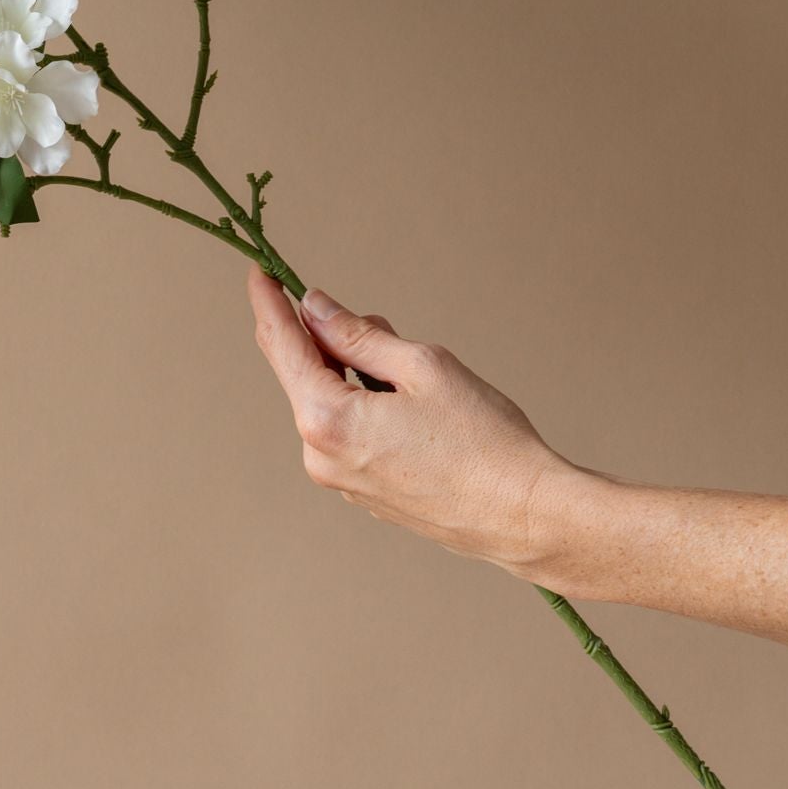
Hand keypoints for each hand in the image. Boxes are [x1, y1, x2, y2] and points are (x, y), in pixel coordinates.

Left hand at [247, 268, 578, 577]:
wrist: (527, 516)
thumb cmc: (484, 441)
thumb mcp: (421, 366)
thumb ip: (356, 333)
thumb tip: (313, 308)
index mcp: (326, 420)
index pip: (282, 345)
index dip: (270, 302)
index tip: (260, 271)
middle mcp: (320, 456)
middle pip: (302, 374)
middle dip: (323, 337)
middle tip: (362, 316)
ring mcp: (340, 481)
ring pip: (327, 403)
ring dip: (349, 372)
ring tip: (403, 366)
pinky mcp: (363, 493)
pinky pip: (346, 433)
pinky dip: (361, 405)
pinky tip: (404, 404)